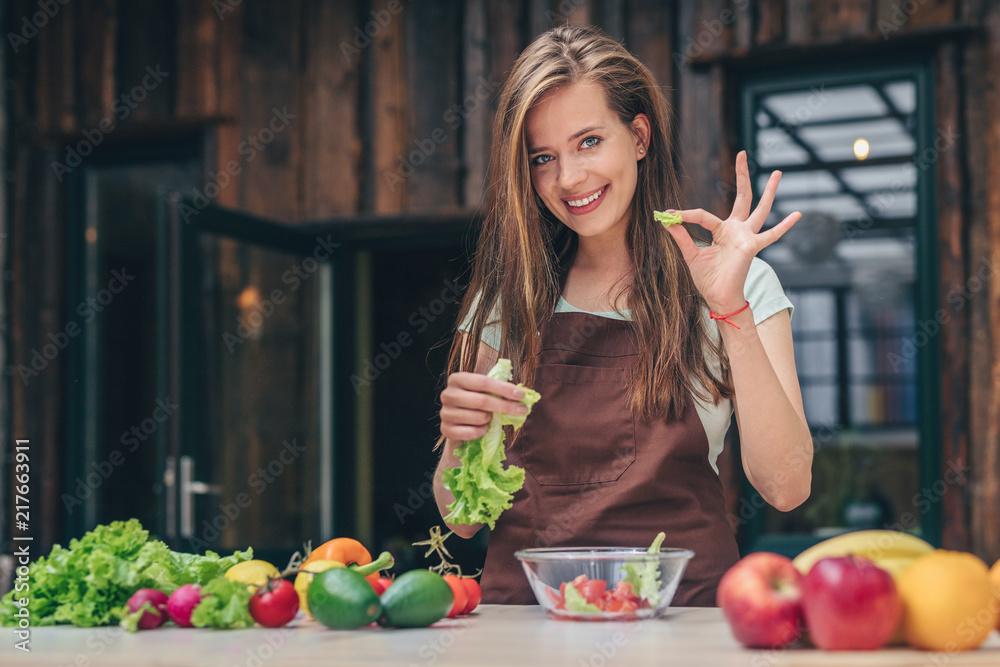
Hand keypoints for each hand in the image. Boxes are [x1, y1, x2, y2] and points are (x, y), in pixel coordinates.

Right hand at [439, 372, 527, 441]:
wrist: (459, 428)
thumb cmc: (476, 406)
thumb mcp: (486, 393)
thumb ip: (499, 391)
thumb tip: (524, 394)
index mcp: (457, 379)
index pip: (483, 382)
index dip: (504, 389)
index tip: (521, 395)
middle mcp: (448, 394)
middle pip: (482, 400)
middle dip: (505, 406)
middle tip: (522, 410)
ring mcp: (445, 413)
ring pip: (478, 417)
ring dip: (490, 420)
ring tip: (489, 419)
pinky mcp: (445, 430)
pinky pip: (471, 432)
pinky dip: (481, 432)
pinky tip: (482, 429)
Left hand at [663, 150, 800, 312]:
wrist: (718, 298)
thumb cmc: (707, 279)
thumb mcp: (690, 255)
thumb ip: (681, 237)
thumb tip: (666, 220)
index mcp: (721, 231)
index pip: (703, 216)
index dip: (686, 215)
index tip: (669, 213)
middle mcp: (736, 230)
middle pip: (742, 197)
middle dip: (742, 176)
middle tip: (741, 154)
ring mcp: (746, 237)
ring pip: (760, 209)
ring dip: (769, 191)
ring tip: (778, 172)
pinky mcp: (752, 247)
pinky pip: (771, 236)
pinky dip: (784, 226)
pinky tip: (797, 214)